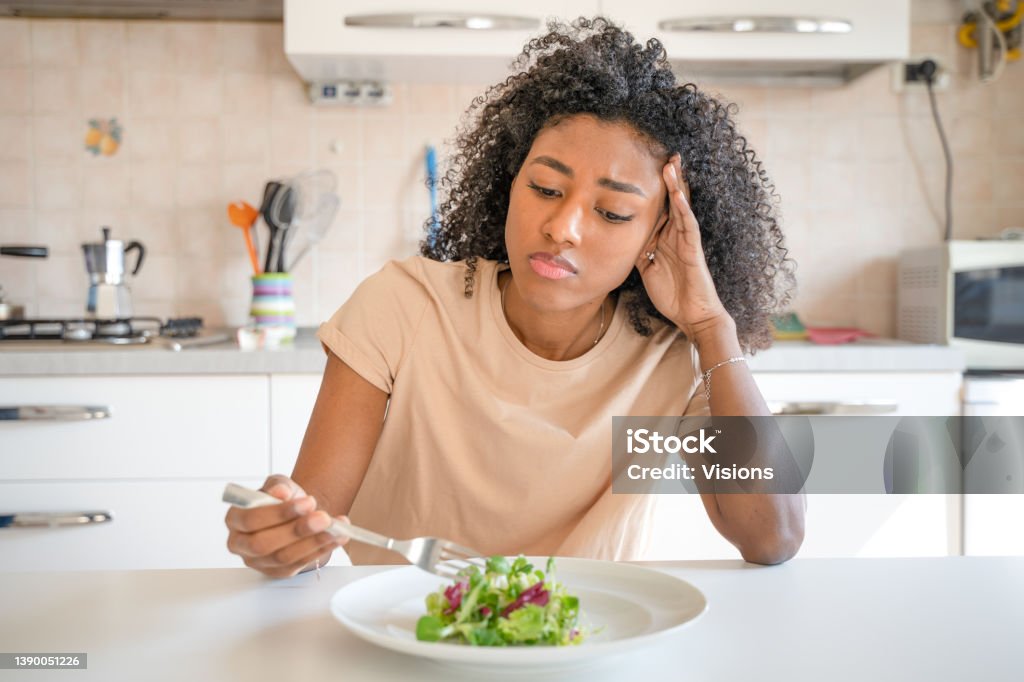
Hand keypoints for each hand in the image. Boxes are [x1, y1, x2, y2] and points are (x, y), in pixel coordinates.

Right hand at [224, 474, 346, 578]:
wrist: (297, 513)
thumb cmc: (283, 499)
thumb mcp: (280, 485)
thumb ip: (278, 486)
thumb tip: (280, 492)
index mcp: (235, 519)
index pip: (250, 520)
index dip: (279, 513)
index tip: (307, 502)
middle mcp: (241, 544)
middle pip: (263, 544)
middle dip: (296, 531)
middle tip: (323, 517)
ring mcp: (258, 562)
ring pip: (283, 557)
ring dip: (312, 542)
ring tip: (334, 527)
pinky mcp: (277, 572)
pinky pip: (299, 564)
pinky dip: (320, 550)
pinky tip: (336, 537)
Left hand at [636, 154, 730, 339]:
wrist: (692, 316)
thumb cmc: (672, 294)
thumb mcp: (647, 268)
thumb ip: (639, 251)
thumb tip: (621, 238)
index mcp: (666, 238)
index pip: (660, 208)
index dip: (655, 189)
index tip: (646, 167)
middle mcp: (678, 235)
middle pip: (674, 200)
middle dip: (670, 178)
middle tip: (666, 153)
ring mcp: (687, 241)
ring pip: (682, 207)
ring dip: (677, 186)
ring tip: (672, 164)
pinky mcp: (694, 251)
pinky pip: (690, 227)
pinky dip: (684, 210)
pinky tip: (679, 195)